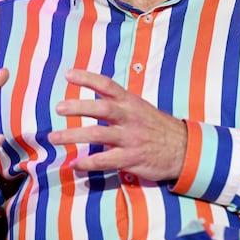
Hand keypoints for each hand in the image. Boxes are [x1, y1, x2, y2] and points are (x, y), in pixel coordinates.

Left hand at [48, 69, 186, 181]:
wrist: (184, 149)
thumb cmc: (157, 127)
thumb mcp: (140, 109)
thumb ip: (119, 105)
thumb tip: (92, 102)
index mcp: (131, 103)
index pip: (108, 86)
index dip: (88, 78)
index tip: (68, 75)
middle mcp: (130, 118)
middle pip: (102, 108)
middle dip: (79, 107)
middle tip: (59, 108)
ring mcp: (131, 138)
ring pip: (99, 135)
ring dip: (74, 136)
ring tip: (54, 138)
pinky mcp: (132, 158)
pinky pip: (106, 160)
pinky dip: (88, 163)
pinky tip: (75, 165)